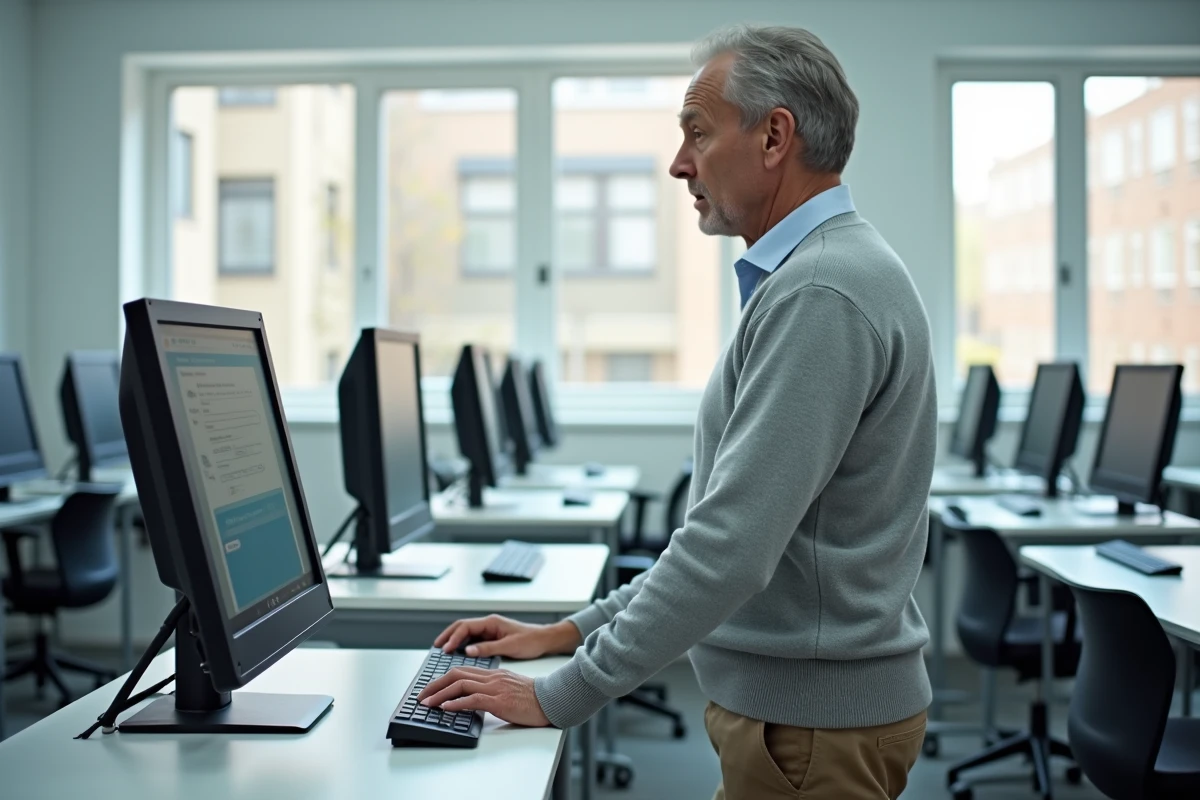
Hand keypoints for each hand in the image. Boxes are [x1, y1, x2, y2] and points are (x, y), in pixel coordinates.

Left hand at [417, 666, 550, 727]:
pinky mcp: (499, 700)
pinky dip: (455, 703)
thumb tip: (474, 700)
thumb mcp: (509, 689)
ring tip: (427, 703)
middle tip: (422, 696)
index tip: (430, 689)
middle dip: (435, 685)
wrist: (552, 699)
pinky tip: (445, 708)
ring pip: (460, 684)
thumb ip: (492, 690)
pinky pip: (472, 699)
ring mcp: (495, 687)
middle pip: (456, 674)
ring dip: (440, 694)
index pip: (462, 671)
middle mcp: (491, 677)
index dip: (443, 679)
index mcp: (493, 673)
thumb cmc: (533, 698)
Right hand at [434, 614, 580, 658]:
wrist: (544, 640)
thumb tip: (468, 651)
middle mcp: (488, 624)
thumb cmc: (530, 640)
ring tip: (442, 651)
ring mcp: (489, 630)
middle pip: (461, 627)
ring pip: (465, 633)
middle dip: (448, 636)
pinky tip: (457, 654)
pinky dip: (462, 645)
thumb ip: (488, 648)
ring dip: (453, 640)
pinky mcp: (491, 638)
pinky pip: (472, 640)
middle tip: (436, 648)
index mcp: (491, 622)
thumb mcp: (509, 646)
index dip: (453, 637)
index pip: (465, 626)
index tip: (445, 649)